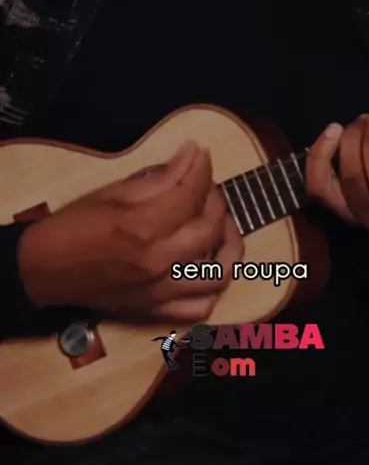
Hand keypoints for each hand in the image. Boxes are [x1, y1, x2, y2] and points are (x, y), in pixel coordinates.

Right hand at [19, 142, 243, 320]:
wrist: (44, 270)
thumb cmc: (72, 227)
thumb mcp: (112, 192)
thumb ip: (160, 178)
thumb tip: (193, 156)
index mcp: (141, 228)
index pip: (190, 195)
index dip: (202, 169)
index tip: (202, 155)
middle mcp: (156, 262)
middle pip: (209, 229)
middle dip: (216, 200)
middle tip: (206, 187)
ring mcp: (159, 290)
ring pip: (219, 273)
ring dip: (229, 244)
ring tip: (221, 225)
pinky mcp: (155, 309)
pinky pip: (200, 308)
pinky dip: (214, 289)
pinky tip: (209, 266)